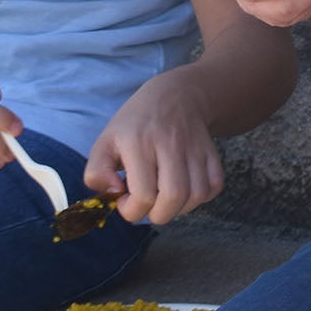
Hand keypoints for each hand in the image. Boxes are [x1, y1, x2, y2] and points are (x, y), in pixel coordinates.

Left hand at [86, 70, 223, 226]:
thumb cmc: (135, 125)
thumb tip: (114, 193)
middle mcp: (169, 144)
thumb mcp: (105, 141)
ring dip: (179, 208)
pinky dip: (200, 198)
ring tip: (164, 198)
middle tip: (147, 205)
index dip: (132, 210)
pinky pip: (213, 187)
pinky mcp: (211, 152)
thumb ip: (97, 172)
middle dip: (158, 214)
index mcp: (138, 142)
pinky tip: (184, 190)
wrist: (174, 96)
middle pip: (174, 198)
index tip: (125, 201)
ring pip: (196, 195)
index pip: (143, 194)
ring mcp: (193, 148)